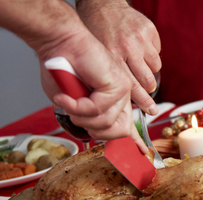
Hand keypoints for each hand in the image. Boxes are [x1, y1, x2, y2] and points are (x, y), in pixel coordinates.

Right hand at [36, 29, 149, 154]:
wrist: (59, 43)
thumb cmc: (60, 69)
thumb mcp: (71, 101)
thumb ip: (84, 116)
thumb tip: (91, 132)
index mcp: (113, 101)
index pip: (128, 127)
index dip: (135, 142)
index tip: (143, 153)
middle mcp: (121, 97)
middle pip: (118, 132)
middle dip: (93, 130)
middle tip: (76, 114)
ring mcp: (122, 91)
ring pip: (105, 123)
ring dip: (80, 116)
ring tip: (68, 99)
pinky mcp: (118, 85)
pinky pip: (97, 110)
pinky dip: (77, 106)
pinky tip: (67, 96)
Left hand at [77, 0, 161, 114]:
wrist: (102, 5)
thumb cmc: (97, 32)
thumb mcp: (97, 55)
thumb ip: (110, 74)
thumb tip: (124, 98)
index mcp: (113, 56)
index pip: (132, 85)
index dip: (143, 101)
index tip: (151, 111)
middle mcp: (128, 48)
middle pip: (147, 79)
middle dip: (148, 88)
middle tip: (147, 89)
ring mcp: (140, 38)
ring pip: (155, 67)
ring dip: (149, 70)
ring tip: (139, 64)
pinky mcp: (149, 30)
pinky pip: (157, 51)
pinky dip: (151, 54)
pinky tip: (140, 49)